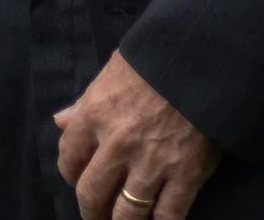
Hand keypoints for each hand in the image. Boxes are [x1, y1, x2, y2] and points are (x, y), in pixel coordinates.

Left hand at [54, 50, 220, 219]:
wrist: (203, 61)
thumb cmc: (154, 60)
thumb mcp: (110, 72)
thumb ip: (84, 102)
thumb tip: (60, 121)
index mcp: (93, 116)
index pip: (69, 157)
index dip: (70, 172)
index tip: (76, 178)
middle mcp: (116, 146)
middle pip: (92, 193)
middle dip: (90, 211)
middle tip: (94, 215)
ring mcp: (152, 164)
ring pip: (128, 212)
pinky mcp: (186, 176)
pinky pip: (169, 214)